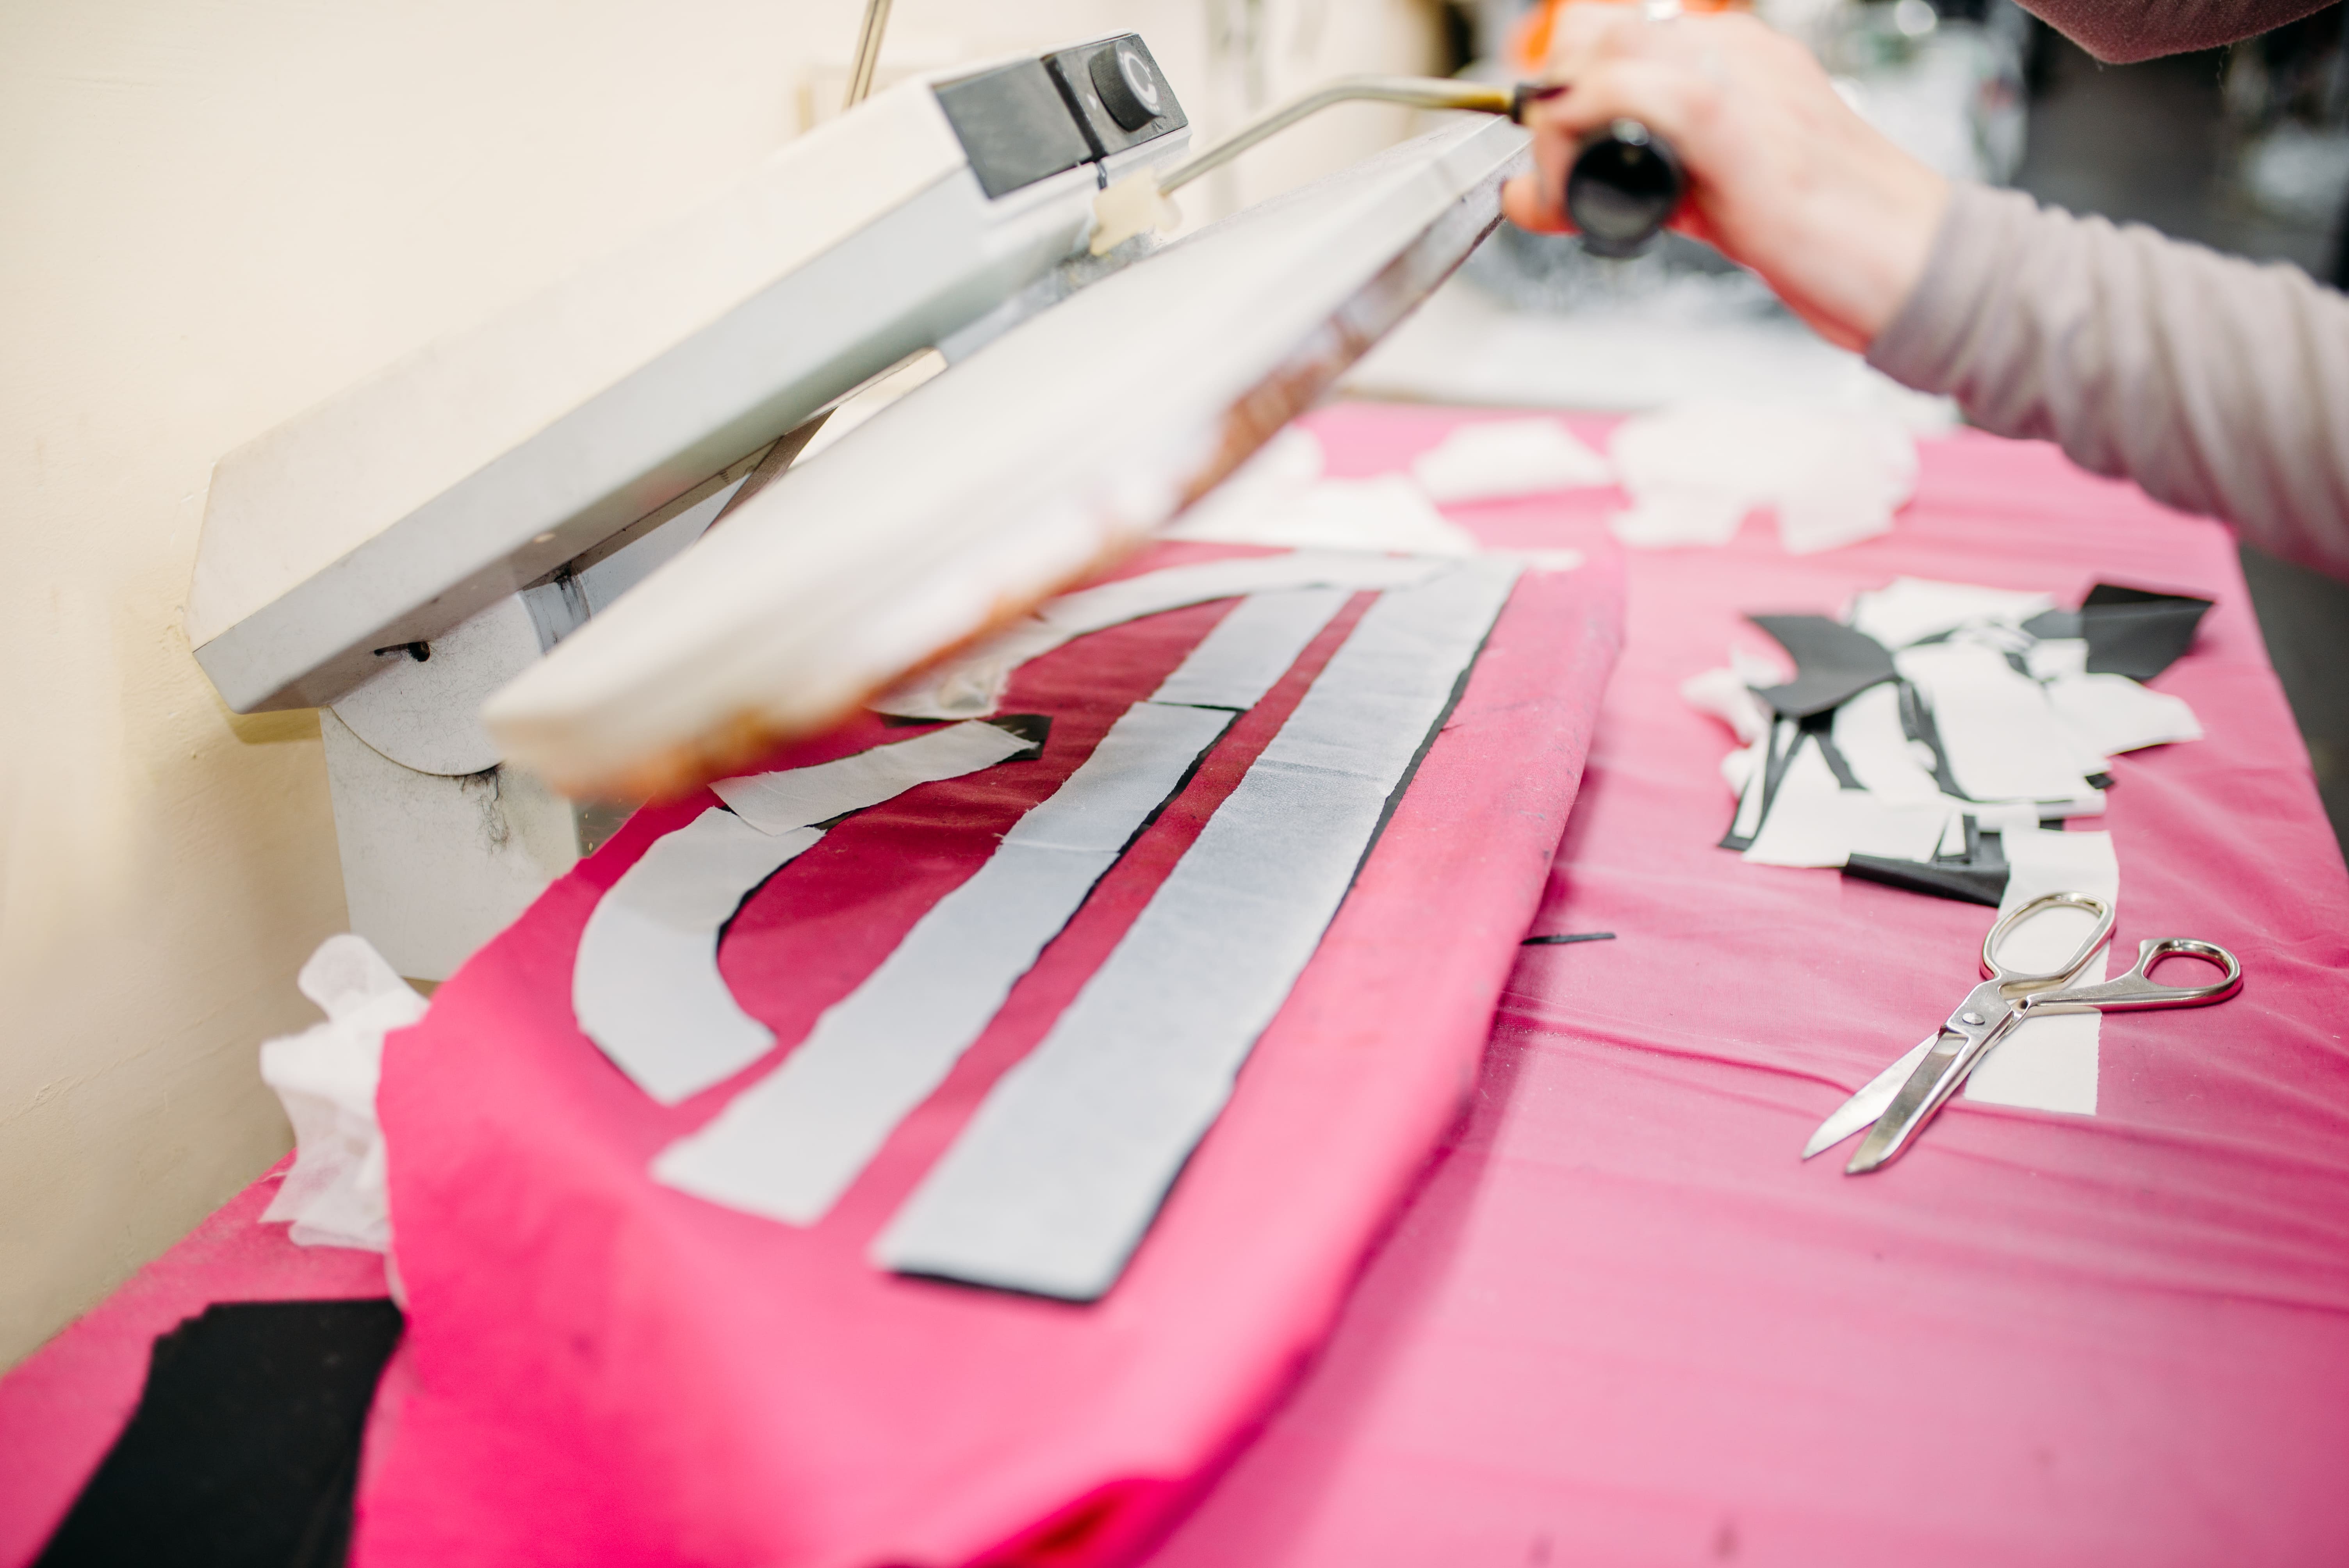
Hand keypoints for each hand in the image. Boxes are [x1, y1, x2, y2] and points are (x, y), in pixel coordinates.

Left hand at [1499, 7, 1950, 350]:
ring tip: (1572, 198)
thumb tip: (1536, 198)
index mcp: (1735, 58)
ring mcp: (1734, 77)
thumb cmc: (1824, 235)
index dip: (1567, 90)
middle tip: (1560, 182)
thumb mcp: (1706, 200)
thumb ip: (1630, 186)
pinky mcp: (1731, 120)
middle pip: (1594, 33)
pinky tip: (1583, 202)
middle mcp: (1733, 51)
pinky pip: (1627, 91)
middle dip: (1552, 108)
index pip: (1617, 35)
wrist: (1908, 261)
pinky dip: (1577, 146)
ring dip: (1558, 132)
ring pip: (1598, 53)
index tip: (1558, 157)